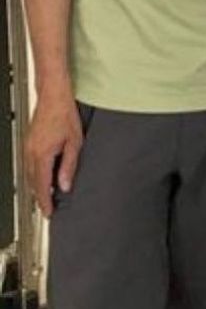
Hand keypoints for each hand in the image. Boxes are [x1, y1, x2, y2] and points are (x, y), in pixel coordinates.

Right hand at [24, 87, 82, 216]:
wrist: (53, 96)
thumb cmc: (65, 114)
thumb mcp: (74, 142)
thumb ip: (69, 166)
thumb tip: (65, 185)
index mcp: (42, 154)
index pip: (42, 186)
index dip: (45, 201)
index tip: (49, 212)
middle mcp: (31, 153)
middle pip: (33, 183)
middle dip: (40, 197)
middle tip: (49, 208)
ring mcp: (27, 147)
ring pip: (29, 174)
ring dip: (37, 186)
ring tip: (48, 196)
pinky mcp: (28, 143)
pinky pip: (29, 165)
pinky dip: (35, 175)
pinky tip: (43, 177)